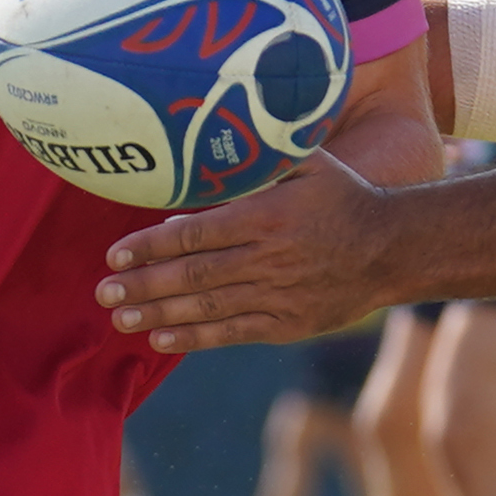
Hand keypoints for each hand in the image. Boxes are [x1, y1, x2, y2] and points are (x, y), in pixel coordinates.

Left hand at [93, 155, 395, 354]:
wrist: (393, 249)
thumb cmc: (343, 197)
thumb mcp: (309, 162)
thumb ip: (259, 159)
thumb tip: (204, 156)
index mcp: (267, 216)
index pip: (196, 232)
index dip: (152, 244)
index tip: (116, 252)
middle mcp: (268, 258)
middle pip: (193, 274)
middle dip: (143, 284)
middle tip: (103, 290)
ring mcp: (277, 295)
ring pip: (207, 308)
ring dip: (158, 314)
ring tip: (118, 317)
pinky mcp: (286, 323)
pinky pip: (232, 332)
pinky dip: (194, 337)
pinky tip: (160, 338)